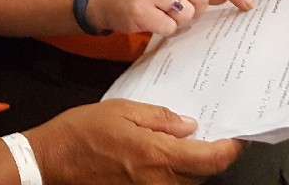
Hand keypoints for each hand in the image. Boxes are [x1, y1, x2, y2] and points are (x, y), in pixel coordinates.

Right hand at [26, 99, 245, 183]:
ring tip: (184, 143)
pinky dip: (172, 174)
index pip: (211, 160)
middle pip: (202, 175)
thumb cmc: (82, 132)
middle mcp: (157, 182)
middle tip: (210, 134)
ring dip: (191, 166)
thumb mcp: (123, 111)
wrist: (50, 160)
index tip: (238, 138)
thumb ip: (161, 119)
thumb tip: (189, 125)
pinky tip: (162, 157)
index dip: (231, 150)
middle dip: (210, 155)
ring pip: (185, 183)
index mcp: (157, 157)